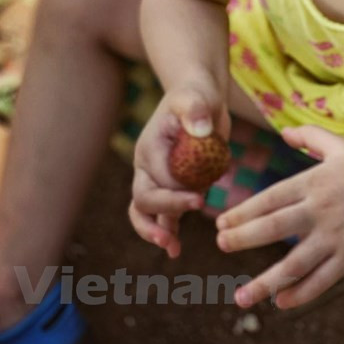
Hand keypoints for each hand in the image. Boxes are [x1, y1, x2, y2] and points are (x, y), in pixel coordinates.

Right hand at [128, 86, 230, 257]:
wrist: (199, 98)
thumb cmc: (196, 95)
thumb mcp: (197, 97)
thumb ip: (196, 110)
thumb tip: (200, 129)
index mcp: (150, 148)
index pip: (157, 179)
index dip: (175, 194)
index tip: (199, 199)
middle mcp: (147, 165)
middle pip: (145, 199)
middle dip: (164, 214)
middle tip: (184, 226)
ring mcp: (156, 177)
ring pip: (143, 211)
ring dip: (154, 231)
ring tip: (172, 248)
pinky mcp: (171, 184)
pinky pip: (161, 212)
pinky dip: (167, 229)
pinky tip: (176, 248)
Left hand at [216, 125, 343, 308]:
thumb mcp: (341, 146)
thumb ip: (310, 136)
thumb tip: (284, 132)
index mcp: (315, 182)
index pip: (270, 198)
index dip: (243, 212)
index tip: (221, 223)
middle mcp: (321, 210)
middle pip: (274, 228)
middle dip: (243, 238)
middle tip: (220, 245)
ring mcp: (335, 237)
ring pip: (294, 264)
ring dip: (265, 281)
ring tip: (240, 296)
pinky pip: (321, 281)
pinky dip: (300, 293)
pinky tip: (280, 301)